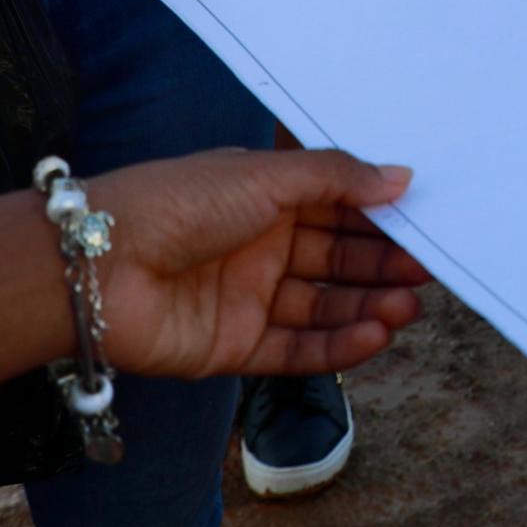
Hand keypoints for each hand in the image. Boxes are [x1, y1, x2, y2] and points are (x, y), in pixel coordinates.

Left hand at [82, 147, 428, 382]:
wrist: (100, 268)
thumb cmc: (179, 203)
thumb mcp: (265, 176)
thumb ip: (336, 179)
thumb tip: (401, 177)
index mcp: (265, 196)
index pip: (337, 208)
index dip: (380, 219)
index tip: (427, 228)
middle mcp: (260, 245)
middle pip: (336, 259)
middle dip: (381, 266)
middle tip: (426, 274)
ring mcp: (248, 298)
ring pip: (322, 306)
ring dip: (366, 307)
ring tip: (406, 310)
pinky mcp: (235, 346)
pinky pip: (296, 350)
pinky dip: (337, 346)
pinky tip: (373, 336)